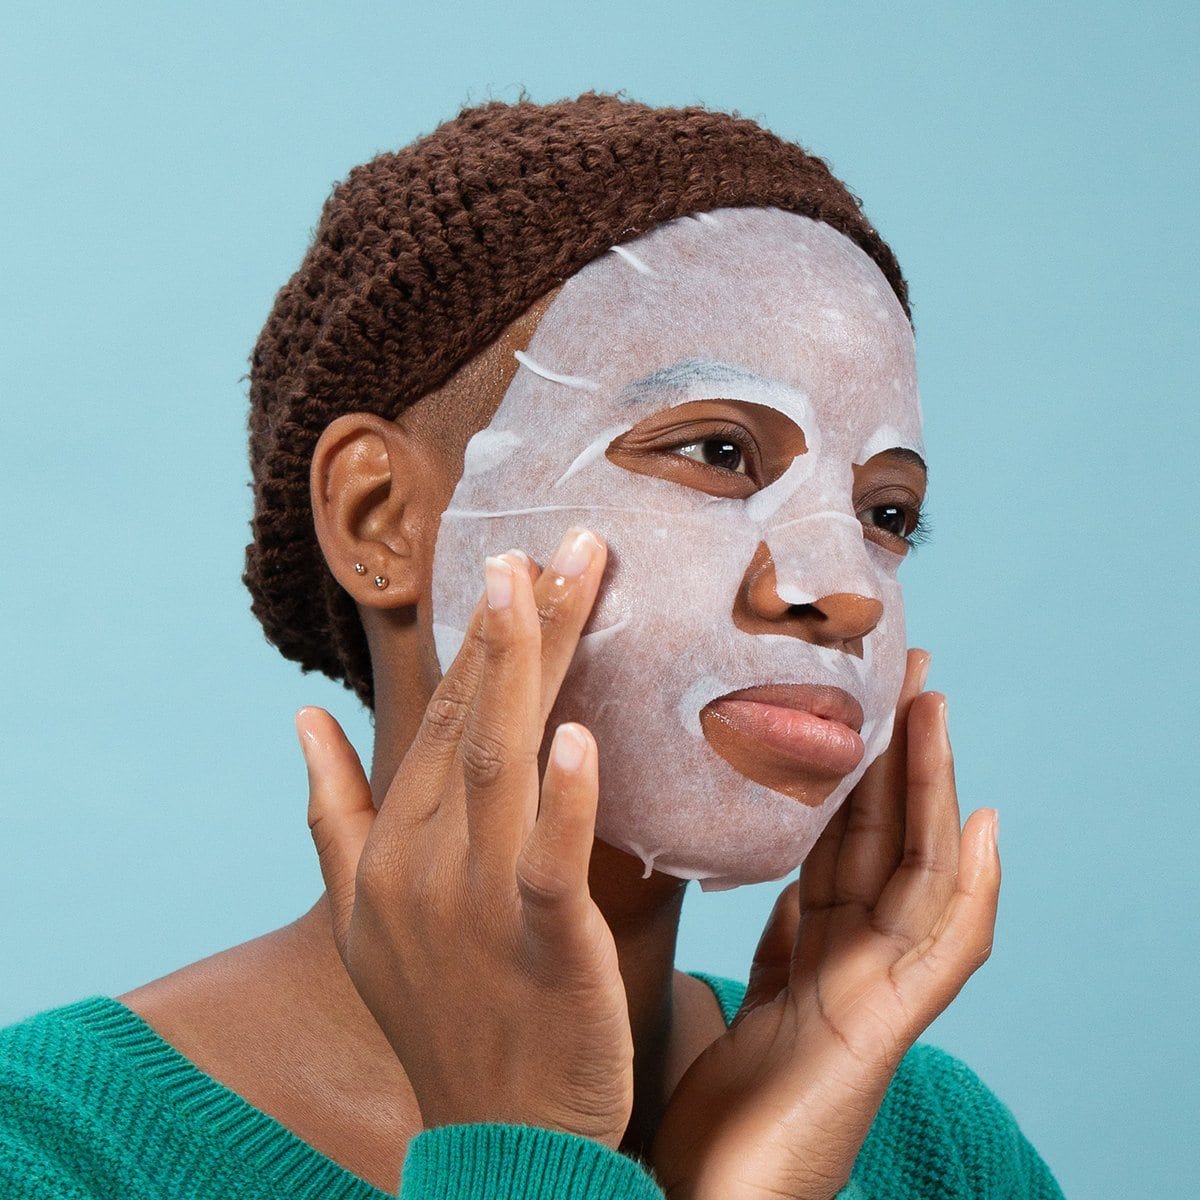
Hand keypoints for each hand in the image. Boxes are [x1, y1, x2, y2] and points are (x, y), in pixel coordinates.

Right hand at [296, 528, 634, 1148]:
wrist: (492, 1137)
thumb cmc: (437, 1011)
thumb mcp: (360, 912)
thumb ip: (331, 808)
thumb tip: (299, 718)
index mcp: (398, 843)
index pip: (441, 716)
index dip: (482, 639)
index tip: (518, 564)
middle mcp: (428, 861)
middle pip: (476, 719)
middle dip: (515, 625)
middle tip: (558, 540)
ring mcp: (478, 905)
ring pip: (502, 764)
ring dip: (523, 670)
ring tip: (546, 584)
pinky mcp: (540, 949)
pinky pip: (551, 865)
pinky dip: (564, 801)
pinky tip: (580, 737)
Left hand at [649, 650, 1000, 1199]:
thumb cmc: (710, 1116)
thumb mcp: (731, 999)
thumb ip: (761, 939)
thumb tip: (745, 867)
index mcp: (814, 951)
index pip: (838, 837)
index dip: (848, 766)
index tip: (845, 693)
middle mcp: (854, 963)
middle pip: (885, 838)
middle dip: (896, 752)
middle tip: (899, 665)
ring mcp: (877, 997)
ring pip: (920, 871)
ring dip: (934, 788)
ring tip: (935, 705)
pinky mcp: (883, 1035)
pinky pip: (945, 953)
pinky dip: (972, 890)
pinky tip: (982, 825)